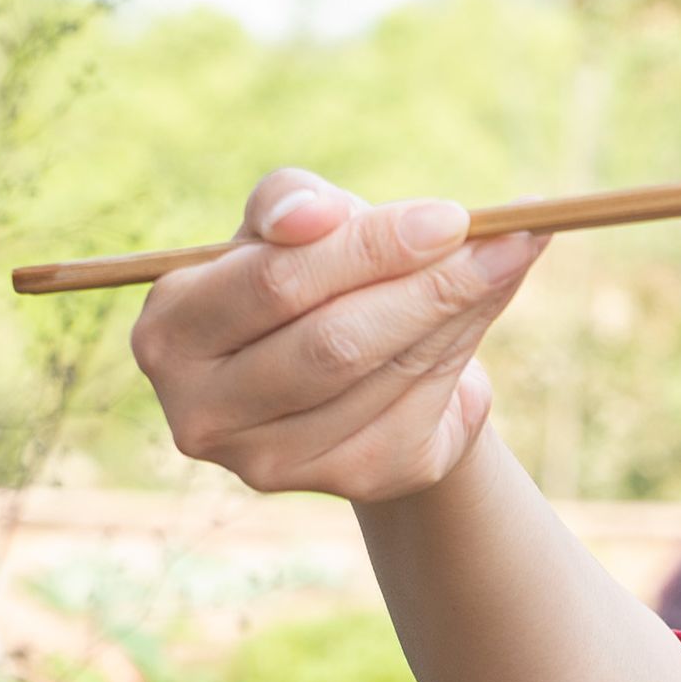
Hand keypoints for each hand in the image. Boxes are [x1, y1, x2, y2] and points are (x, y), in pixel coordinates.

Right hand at [132, 170, 547, 502]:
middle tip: (503, 240)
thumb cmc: (309, 276)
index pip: (275, 283)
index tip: (451, 216)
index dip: (367, 248)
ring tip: (510, 257)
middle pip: (334, 343)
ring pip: (386, 376)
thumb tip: (310, 215)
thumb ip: (291, 202)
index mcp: (170, 334)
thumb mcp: (291, 224)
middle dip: (428, 285)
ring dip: (461, 311)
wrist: (349, 364)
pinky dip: (464, 351)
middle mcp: (205, 413)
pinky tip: (488, 307)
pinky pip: (418, 410)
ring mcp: (272, 461)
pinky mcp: (346, 478)